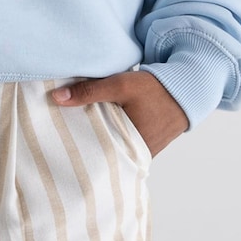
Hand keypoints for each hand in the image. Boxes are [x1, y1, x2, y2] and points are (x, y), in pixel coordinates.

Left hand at [51, 69, 188, 157]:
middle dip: (83, 141)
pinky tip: (96, 123)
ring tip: (73, 128)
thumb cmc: (154, 89)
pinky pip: (121, 142)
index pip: (93, 150)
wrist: (184, 91)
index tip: (56, 136)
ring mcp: (140, 152)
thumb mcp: (120, 86)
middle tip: (60, 133)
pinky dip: (109, 133)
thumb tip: (57, 98)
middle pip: (101, 150)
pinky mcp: (143, 144)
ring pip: (110, 146)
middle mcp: (134, 155)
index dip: (75, 144)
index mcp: (128, 147)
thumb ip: (89, 91)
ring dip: (97, 136)